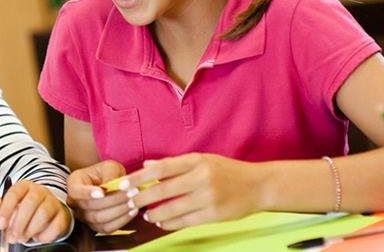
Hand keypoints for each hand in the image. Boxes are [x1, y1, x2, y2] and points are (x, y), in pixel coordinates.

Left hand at [0, 180, 70, 243]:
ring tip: (22, 237)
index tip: (0, 225)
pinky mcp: (62, 215)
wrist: (46, 213)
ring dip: (30, 230)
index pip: (14, 194)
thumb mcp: (8, 206)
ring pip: (43, 214)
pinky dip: (44, 235)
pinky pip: (55, 226)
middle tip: (11, 237)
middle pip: (30, 204)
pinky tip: (37, 236)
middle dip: (18, 224)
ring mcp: (53, 202)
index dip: (6, 210)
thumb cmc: (24, 209)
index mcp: (24, 186)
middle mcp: (40, 191)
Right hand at [66, 160, 134, 233]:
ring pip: (99, 219)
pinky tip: (132, 211)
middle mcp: (75, 202)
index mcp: (74, 183)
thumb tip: (111, 185)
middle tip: (131, 192)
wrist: (109, 183)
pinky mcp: (95, 226)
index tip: (102, 192)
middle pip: (90, 206)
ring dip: (119, 211)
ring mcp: (83, 216)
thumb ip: (110, 174)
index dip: (87, 193)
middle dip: (113, 200)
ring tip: (134, 201)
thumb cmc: (107, 173)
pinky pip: (107, 228)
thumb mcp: (109, 166)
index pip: (75, 191)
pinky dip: (121, 221)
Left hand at [126, 153, 261, 230]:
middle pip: (163, 189)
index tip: (124, 184)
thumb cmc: (228, 171)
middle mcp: (202, 177)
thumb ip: (174, 163)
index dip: (139, 177)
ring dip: (154, 213)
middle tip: (129, 202)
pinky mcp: (215, 215)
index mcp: (196, 160)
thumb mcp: (202, 160)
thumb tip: (147, 166)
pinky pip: (185, 221)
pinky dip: (169, 223)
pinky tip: (161, 222)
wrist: (259, 185)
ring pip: (172, 208)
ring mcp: (209, 197)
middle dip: (142, 197)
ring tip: (145, 215)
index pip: (160, 168)